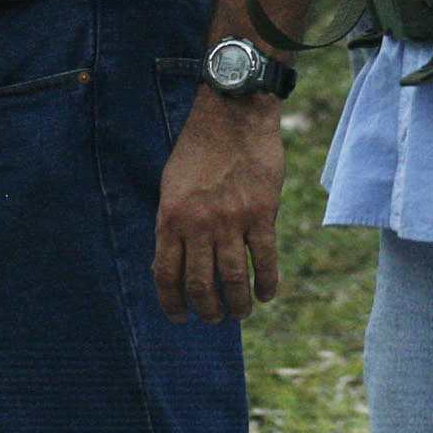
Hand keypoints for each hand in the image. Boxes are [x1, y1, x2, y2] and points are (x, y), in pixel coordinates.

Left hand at [153, 87, 283, 322]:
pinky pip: (265, 260)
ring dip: (237, 305)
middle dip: (206, 310)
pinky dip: (266, 283)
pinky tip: (266, 294)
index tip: (179, 317)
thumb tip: (170, 265)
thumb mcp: (171, 186)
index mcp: (171, 218)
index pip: (166, 276)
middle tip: (214, 318)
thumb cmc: (199, 149)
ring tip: (239, 313)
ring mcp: (231, 220)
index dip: (172, 304)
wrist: (233, 114)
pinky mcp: (262, 213)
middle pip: (200, 285)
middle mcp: (199, 224)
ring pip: (233, 279)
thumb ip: (171, 224)